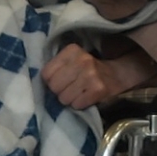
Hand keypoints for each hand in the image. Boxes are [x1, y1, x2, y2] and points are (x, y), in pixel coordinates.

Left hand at [42, 42, 156, 110]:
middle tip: (71, 88)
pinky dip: (80, 105)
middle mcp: (82, 60)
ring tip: (79, 93)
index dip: (51, 81)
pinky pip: (77, 105)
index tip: (61, 80)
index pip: (46, 73)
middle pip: (54, 87)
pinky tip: (87, 98)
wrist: (117, 75)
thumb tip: (39, 84)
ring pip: (64, 98)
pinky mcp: (98, 89)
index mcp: (71, 50)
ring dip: (70, 100)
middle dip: (60, 92)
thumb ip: (56, 67)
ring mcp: (91, 75)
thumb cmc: (88, 70)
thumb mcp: (72, 61)